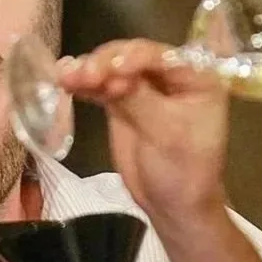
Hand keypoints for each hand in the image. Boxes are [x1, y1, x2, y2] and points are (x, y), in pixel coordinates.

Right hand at [60, 39, 230, 226]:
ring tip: (65, 77)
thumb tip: (110, 74)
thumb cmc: (183, 170)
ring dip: (89, 70)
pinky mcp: (121, 102)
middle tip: (84, 74)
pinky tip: (63, 81)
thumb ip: (140, 100)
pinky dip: (83, 84)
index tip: (112, 70)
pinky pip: (100, 87)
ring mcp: (143, 87)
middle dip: (106, 63)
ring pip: (112, 68)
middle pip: (133, 56)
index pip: (163, 56)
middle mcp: (170, 75)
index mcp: (197, 77)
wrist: (172, 205)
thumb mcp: (167, 135)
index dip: (135, 57)